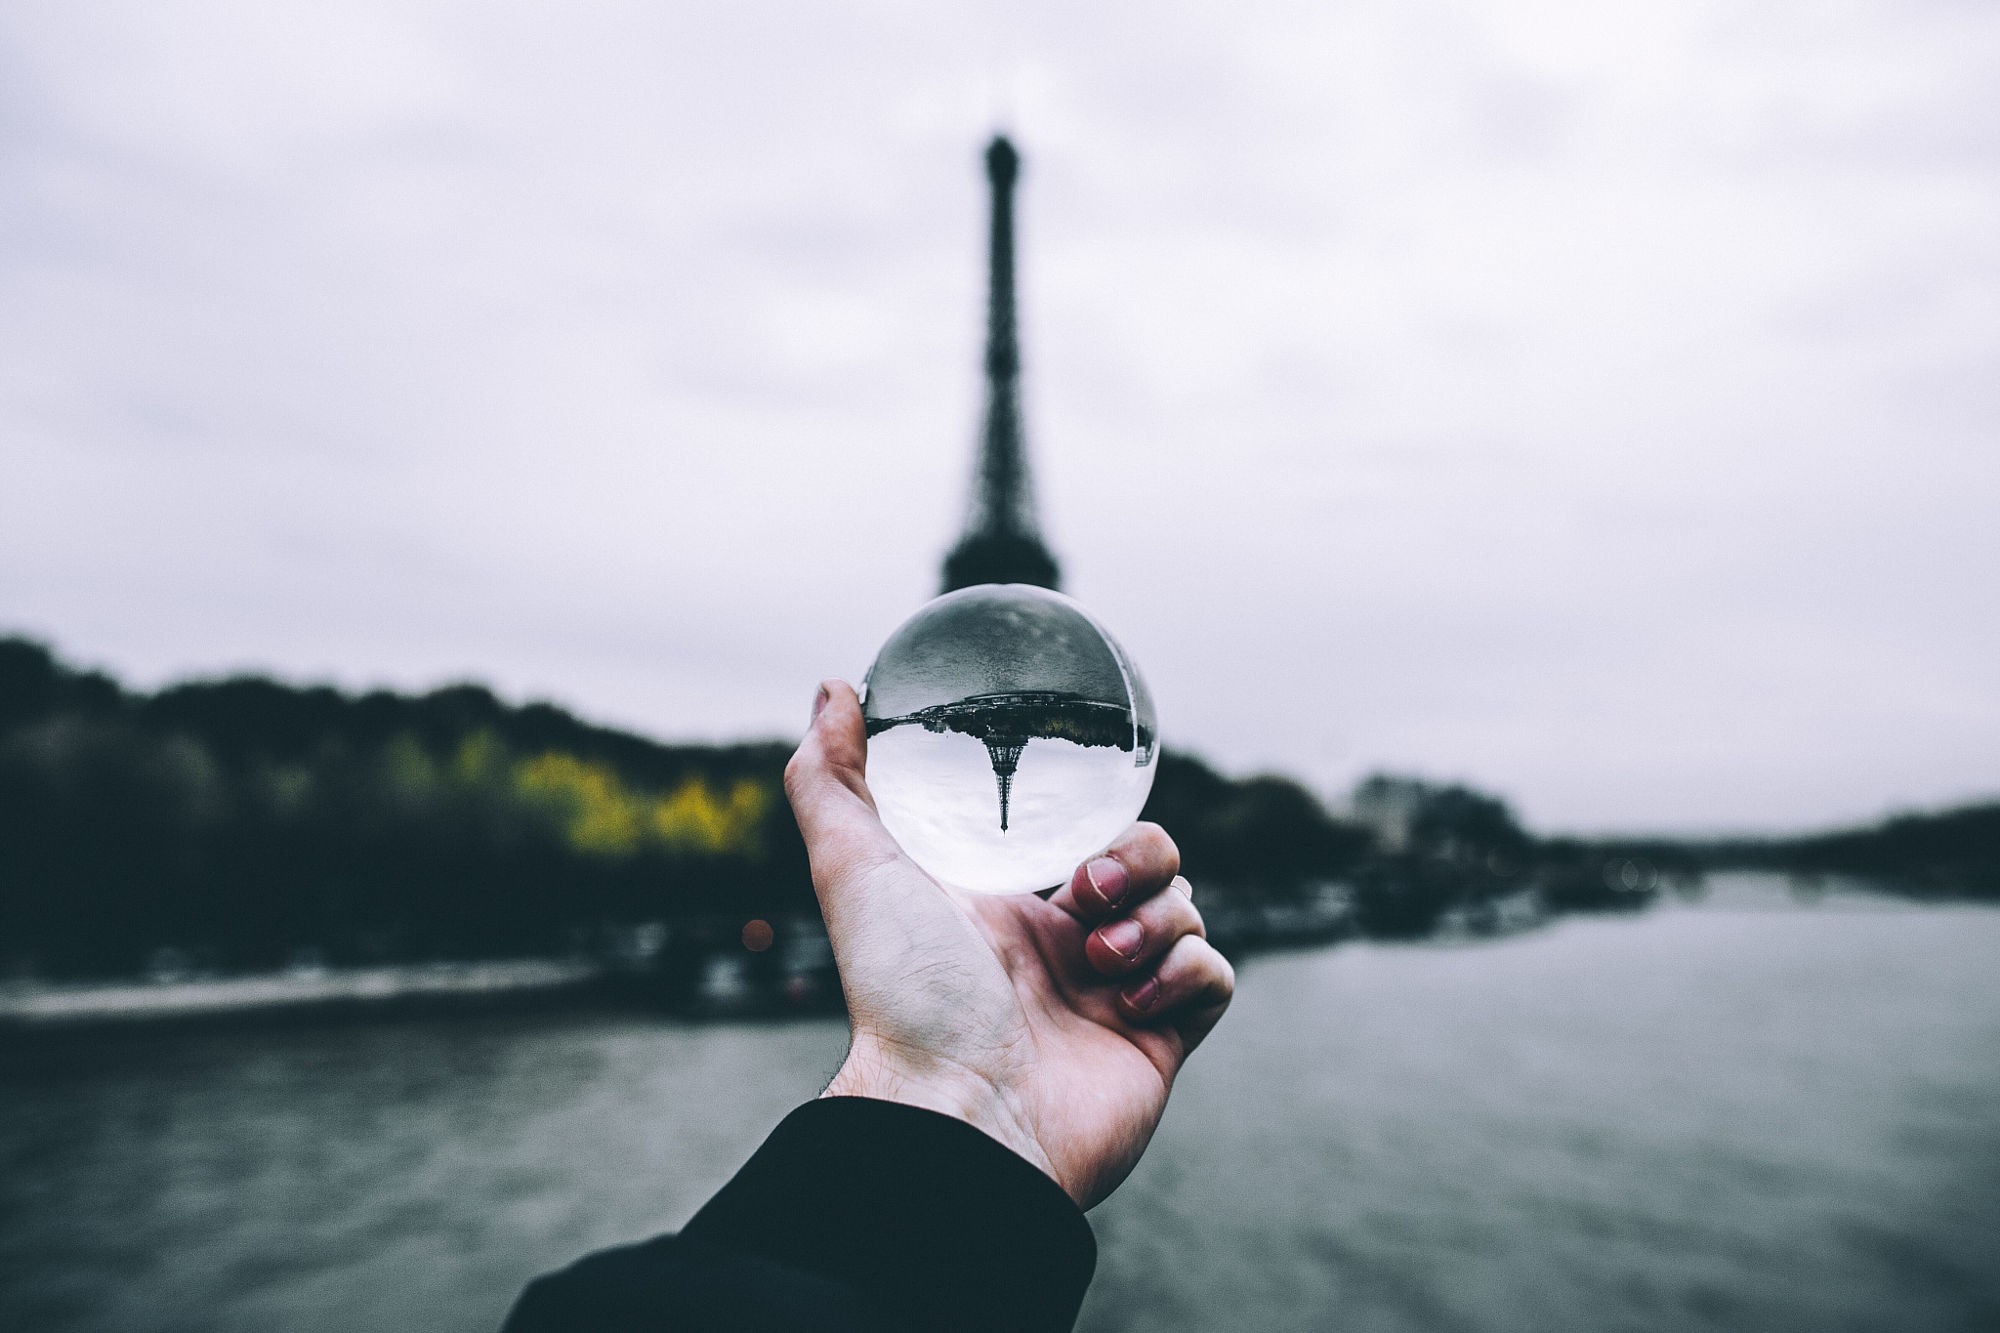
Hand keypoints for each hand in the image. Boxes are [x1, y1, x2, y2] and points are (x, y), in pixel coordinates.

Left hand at [783, 680, 1234, 1209]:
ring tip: (1098, 957)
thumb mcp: (854, 867)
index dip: (1089, 818)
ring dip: (1156, 918)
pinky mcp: (1161, 1043)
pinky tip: (1130, 998)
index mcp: (1006, 912)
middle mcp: (1066, 953)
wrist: (957, 1114)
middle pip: (1151, 865)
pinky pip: (1214, 977)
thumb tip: (835, 685)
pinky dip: (1185, 971)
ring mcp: (1116, 998)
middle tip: (1084, 892)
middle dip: (1135, 859)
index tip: (1073, 813)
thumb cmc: (901, 996)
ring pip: (1188, 912)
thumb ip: (831, 777)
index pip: (1078, 838)